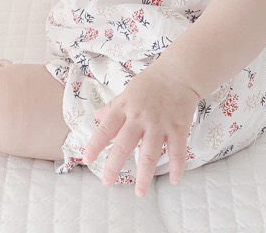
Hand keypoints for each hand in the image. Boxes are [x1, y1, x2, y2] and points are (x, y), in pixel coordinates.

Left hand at [82, 65, 200, 196]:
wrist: (179, 73)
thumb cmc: (151, 82)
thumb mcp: (128, 91)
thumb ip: (113, 106)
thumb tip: (97, 117)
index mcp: (125, 107)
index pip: (106, 128)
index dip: (95, 144)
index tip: (86, 160)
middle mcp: (140, 117)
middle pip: (124, 145)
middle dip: (114, 165)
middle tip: (107, 182)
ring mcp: (160, 124)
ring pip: (149, 154)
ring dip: (144, 175)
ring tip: (139, 192)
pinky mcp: (178, 128)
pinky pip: (177, 151)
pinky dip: (176, 167)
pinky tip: (174, 180)